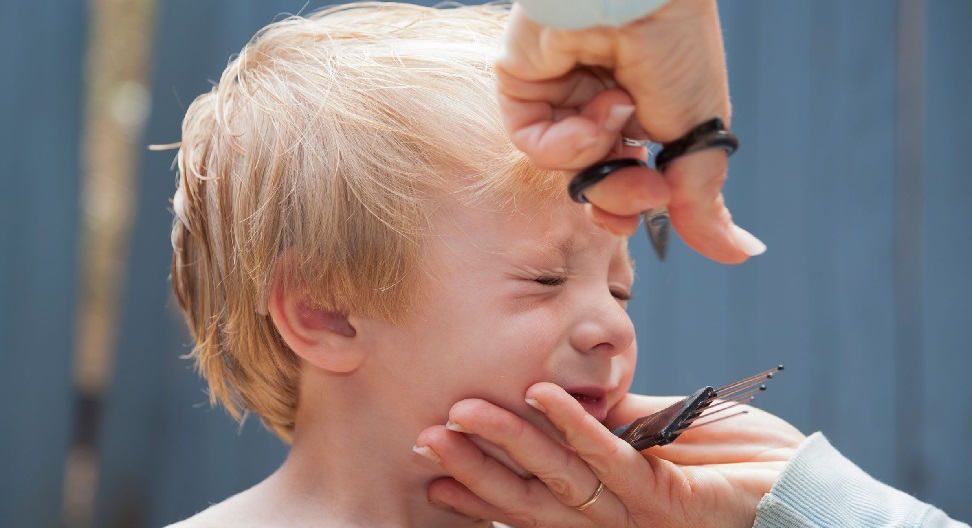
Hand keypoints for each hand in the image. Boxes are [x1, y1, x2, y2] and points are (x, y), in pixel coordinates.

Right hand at [416, 383, 804, 526]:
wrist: (802, 490)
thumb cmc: (736, 462)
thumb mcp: (659, 436)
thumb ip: (613, 422)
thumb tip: (562, 394)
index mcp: (605, 504)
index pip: (530, 497)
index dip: (479, 486)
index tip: (431, 469)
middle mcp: (612, 519)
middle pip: (530, 496)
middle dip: (474, 468)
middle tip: (425, 438)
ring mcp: (638, 512)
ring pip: (558, 480)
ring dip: (507, 443)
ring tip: (462, 412)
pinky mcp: (669, 496)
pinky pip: (612, 460)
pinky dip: (574, 426)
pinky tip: (539, 396)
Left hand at [497, 0, 765, 262]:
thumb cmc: (676, 46)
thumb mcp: (700, 132)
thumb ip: (703, 199)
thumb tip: (740, 252)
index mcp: (642, 113)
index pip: (630, 181)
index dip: (637, 204)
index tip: (657, 200)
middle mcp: (597, 106)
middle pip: (596, 185)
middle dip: (620, 196)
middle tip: (643, 183)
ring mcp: (558, 96)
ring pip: (566, 169)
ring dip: (598, 156)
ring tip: (620, 113)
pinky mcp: (522, 86)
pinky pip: (534, 144)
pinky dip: (567, 141)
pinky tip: (594, 108)